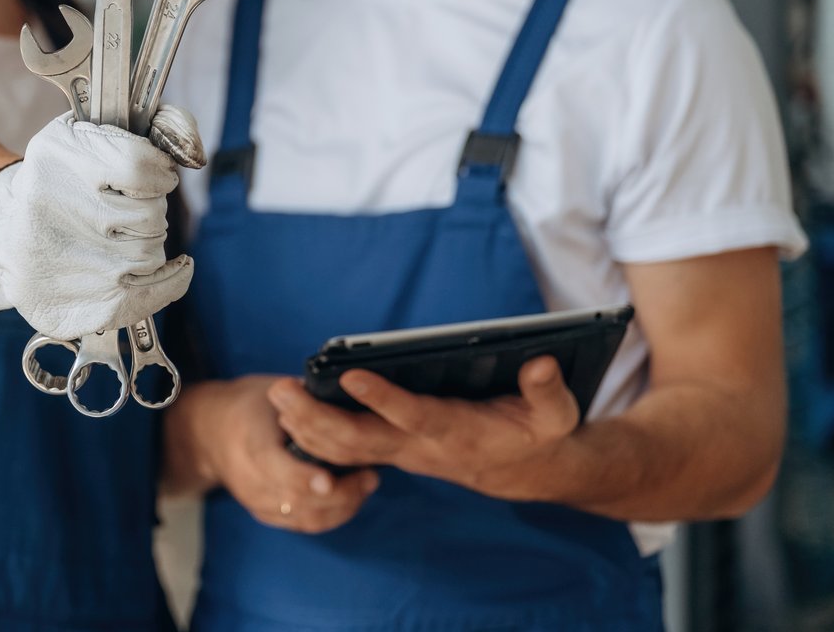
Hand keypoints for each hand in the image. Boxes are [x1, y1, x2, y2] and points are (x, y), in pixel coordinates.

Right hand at [0, 112, 195, 340]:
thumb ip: (146, 122)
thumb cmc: (56, 181)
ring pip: (152, 253)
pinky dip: (165, 278)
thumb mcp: (81, 132)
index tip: (149, 175)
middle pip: (150, 215)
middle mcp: (58, 213)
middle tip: (121, 208)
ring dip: (145, 242)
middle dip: (148, 208)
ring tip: (113, 237)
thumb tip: (191, 143)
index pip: (142, 169)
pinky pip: (156, 292)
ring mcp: (70, 266)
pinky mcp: (82, 307)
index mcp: (58, 160)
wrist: (0, 237)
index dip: (157, 172)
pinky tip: (147, 268)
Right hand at [195, 376, 378, 533]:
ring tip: (367, 483)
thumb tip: (351, 396)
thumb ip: (306, 401)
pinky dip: (331, 515)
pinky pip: (303, 524)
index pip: (275, 466)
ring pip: (304, 518)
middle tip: (370, 475)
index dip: (302, 477)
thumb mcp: (273, 392)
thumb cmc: (250, 406)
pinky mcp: (265, 514)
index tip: (329, 480)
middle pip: (296, 500)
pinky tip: (352, 496)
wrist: (209, 432)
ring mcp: (257, 500)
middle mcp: (249, 478)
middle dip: (339, 494)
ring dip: (342, 506)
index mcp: (250, 441)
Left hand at [268, 356, 580, 502]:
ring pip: (345, 449)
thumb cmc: (538, 435)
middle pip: (361, 440)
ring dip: (307, 427)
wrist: (526, 471)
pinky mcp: (393, 450)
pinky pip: (346, 452)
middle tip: (281, 390)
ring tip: (276, 396)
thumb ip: (548, 390)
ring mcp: (403, 453)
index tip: (351, 374)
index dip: (383, 398)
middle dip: (317, 418)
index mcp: (457, 434)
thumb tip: (540, 363)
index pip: (414, 416)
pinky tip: (290, 414)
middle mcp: (421, 448)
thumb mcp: (556, 415)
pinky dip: (315, 436)